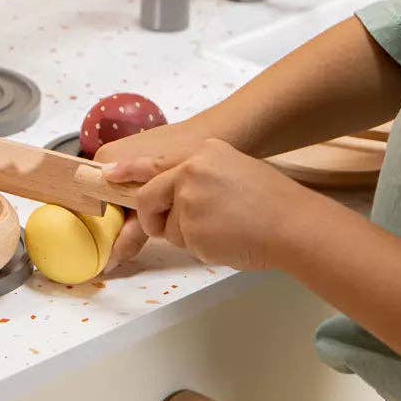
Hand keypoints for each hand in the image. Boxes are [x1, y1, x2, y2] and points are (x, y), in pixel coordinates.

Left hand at [103, 139, 309, 271]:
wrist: (294, 225)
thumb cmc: (272, 203)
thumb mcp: (234, 170)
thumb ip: (200, 176)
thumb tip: (174, 193)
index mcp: (203, 153)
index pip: (154, 161)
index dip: (127, 171)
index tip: (106, 174)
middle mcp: (189, 171)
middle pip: (148, 198)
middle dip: (155, 217)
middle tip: (182, 226)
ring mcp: (187, 199)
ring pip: (167, 226)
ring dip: (188, 235)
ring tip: (224, 228)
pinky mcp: (189, 227)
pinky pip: (182, 244)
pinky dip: (200, 248)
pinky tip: (227, 238)